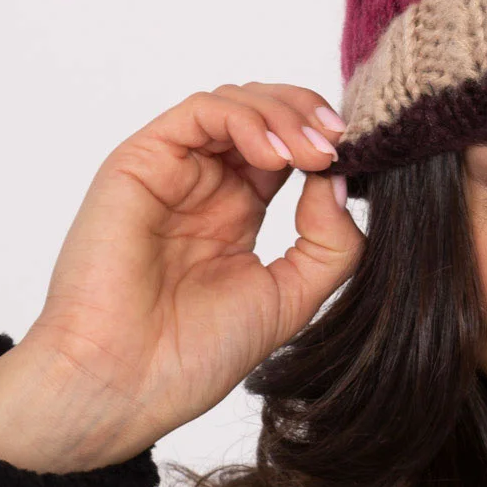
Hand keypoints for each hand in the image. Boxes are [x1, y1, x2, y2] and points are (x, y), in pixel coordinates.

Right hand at [0, 84, 362, 471]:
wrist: (123, 383)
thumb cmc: (190, 355)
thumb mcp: (289, 299)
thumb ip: (328, 244)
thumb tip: (339, 180)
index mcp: (235, 216)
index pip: (288, 151)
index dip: (326, 146)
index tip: (363, 161)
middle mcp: (204, 187)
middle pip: (264, 115)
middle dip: (310, 118)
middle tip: (341, 145)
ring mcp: (173, 172)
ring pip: (235, 103)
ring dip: (285, 114)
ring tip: (313, 153)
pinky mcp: (141, 162)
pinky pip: (200, 112)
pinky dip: (246, 119)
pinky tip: (276, 155)